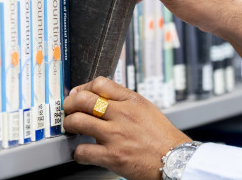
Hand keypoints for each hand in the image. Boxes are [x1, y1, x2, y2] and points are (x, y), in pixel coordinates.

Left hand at [63, 76, 190, 179]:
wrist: (174, 158)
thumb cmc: (160, 134)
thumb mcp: (145, 106)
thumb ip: (123, 99)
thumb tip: (100, 95)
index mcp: (130, 100)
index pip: (99, 83)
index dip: (83, 87)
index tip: (78, 93)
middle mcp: (121, 115)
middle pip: (83, 100)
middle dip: (69, 103)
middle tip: (67, 108)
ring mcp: (115, 135)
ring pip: (78, 122)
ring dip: (69, 124)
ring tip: (71, 127)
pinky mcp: (112, 157)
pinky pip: (83, 151)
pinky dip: (77, 152)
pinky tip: (81, 152)